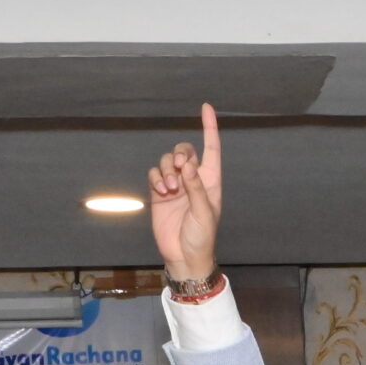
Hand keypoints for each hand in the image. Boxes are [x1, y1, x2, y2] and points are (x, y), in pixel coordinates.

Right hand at [149, 105, 223, 285]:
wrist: (183, 257)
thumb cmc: (201, 237)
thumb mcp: (204, 214)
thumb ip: (196, 189)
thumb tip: (188, 165)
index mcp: (210, 181)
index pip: (211, 149)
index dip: (209, 128)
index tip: (206, 107)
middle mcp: (193, 180)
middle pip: (184, 151)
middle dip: (179, 154)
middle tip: (179, 170)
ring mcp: (175, 186)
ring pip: (166, 162)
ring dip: (166, 171)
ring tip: (169, 189)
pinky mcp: (159, 193)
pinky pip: (154, 175)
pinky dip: (156, 179)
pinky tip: (162, 192)